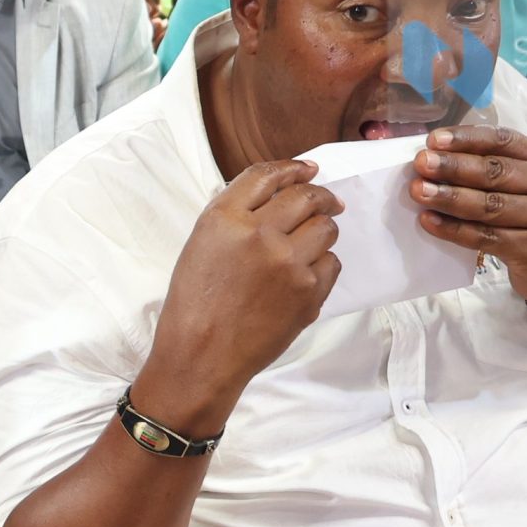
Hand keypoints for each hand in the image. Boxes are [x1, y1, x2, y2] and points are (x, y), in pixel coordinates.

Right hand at [143, 160, 340, 429]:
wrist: (202, 357)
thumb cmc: (194, 304)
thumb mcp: (201, 246)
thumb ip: (234, 215)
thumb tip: (277, 193)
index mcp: (224, 219)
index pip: (268, 176)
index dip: (293, 169)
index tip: (308, 170)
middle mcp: (259, 234)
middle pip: (307, 197)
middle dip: (321, 196)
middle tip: (328, 202)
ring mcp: (288, 263)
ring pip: (326, 228)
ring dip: (321, 231)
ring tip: (309, 245)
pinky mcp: (309, 291)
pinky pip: (331, 263)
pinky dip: (321, 266)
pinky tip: (302, 278)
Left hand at [411, 124, 526, 319]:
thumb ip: (494, 170)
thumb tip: (438, 158)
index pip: (505, 141)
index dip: (467, 139)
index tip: (434, 139)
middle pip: (495, 172)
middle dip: (454, 166)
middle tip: (421, 163)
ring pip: (489, 205)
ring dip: (449, 197)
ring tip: (418, 191)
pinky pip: (484, 237)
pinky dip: (453, 229)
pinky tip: (429, 221)